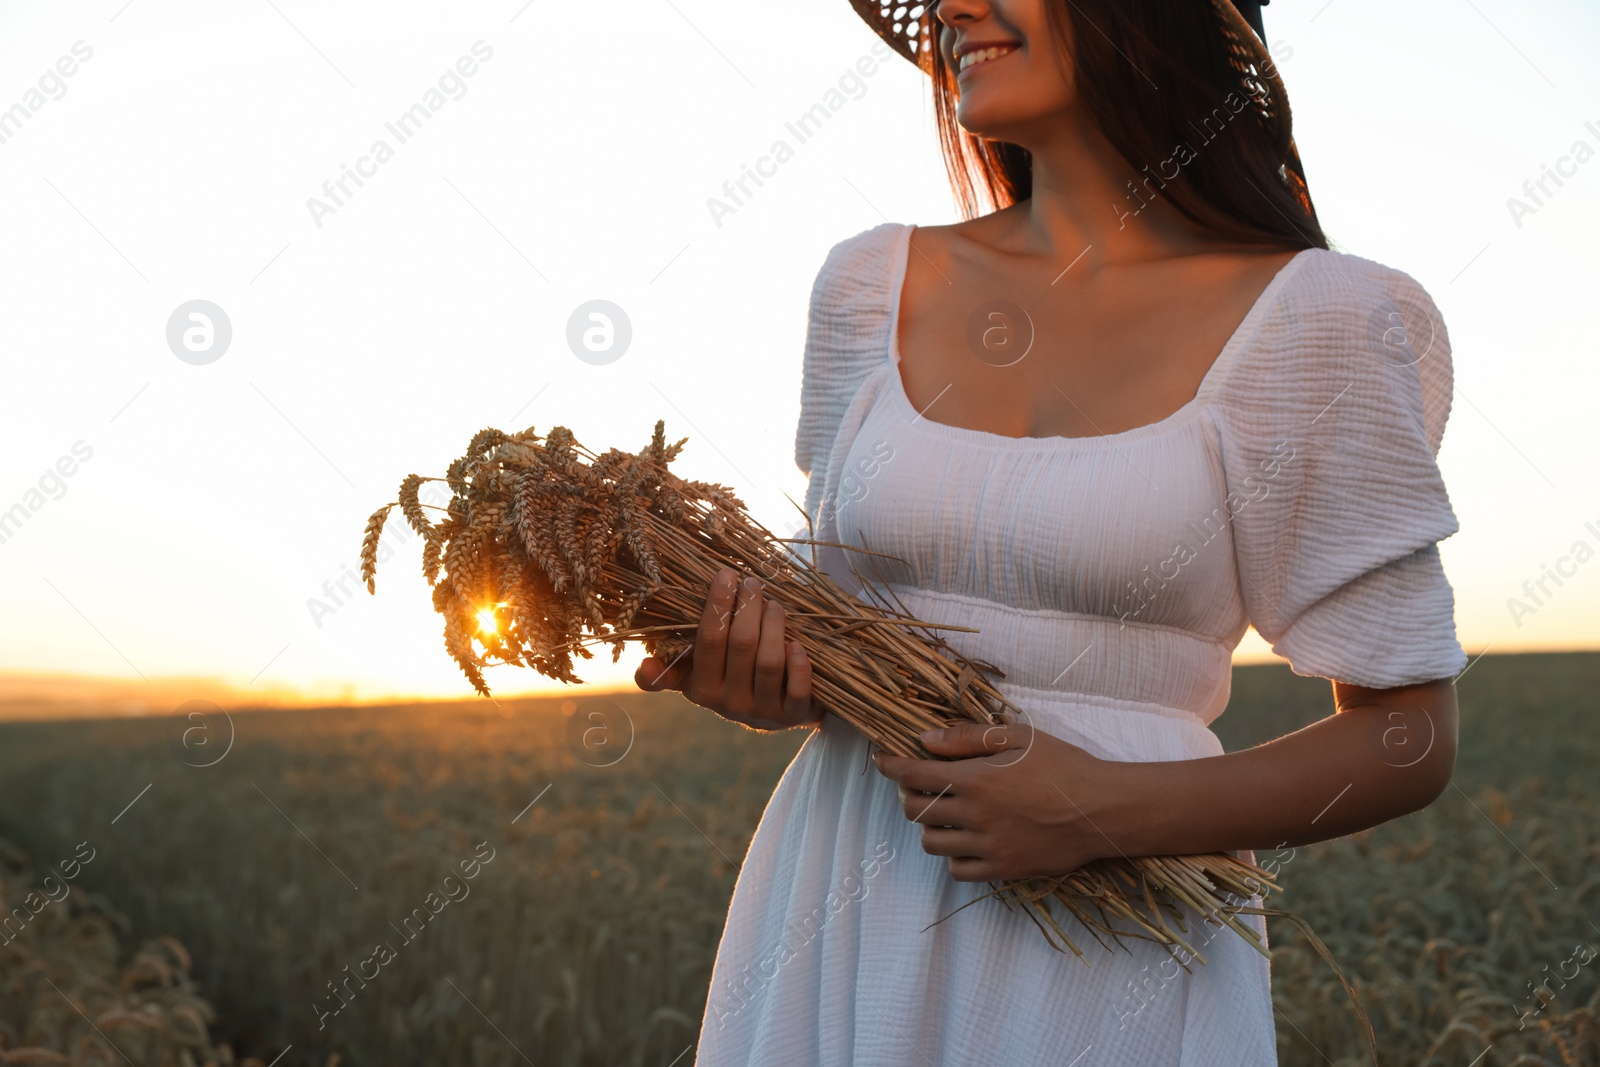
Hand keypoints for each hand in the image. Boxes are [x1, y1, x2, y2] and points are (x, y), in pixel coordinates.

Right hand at [634, 567, 821, 731]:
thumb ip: (668, 670)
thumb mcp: (694, 678)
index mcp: (703, 690)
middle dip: (748, 607)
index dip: (717, 605)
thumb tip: (645, 666)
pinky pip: (798, 689)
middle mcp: (732, 703)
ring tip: (774, 604)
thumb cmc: (728, 681)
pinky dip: (799, 664)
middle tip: (753, 583)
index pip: (709, 641)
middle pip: (741, 645)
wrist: (773, 713)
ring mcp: (764, 710)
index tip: (726, 574)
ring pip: (769, 662)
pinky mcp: (794, 715)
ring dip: (774, 625)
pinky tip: (796, 643)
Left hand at [871, 722, 1123, 881]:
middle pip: (915, 811)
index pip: (915, 774)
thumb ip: (968, 738)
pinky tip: (965, 841)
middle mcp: (976, 815)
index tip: (882, 761)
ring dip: (928, 826)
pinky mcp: (1003, 870)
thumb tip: (926, 740)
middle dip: (908, 794)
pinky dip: (953, 856)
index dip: (891, 766)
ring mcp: (988, 846)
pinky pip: (958, 871)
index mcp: (977, 778)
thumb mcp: (1019, 737)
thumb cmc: (1064, 765)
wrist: (1103, 810)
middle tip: (919, 785)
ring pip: (932, 843)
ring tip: (943, 814)